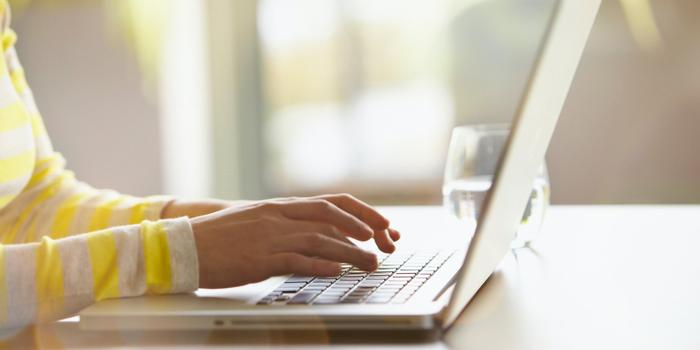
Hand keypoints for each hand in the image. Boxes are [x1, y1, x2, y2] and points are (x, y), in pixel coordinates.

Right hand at [188, 194, 400, 287]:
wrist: (183, 245)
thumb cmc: (220, 237)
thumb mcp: (257, 221)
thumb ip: (287, 224)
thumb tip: (320, 233)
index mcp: (280, 207)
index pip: (331, 202)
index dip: (360, 211)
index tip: (382, 223)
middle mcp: (279, 217)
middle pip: (331, 216)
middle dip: (363, 227)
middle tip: (386, 240)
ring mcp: (269, 237)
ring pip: (319, 239)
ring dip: (350, 252)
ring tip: (372, 262)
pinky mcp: (259, 259)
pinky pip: (294, 260)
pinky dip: (319, 265)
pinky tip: (337, 271)